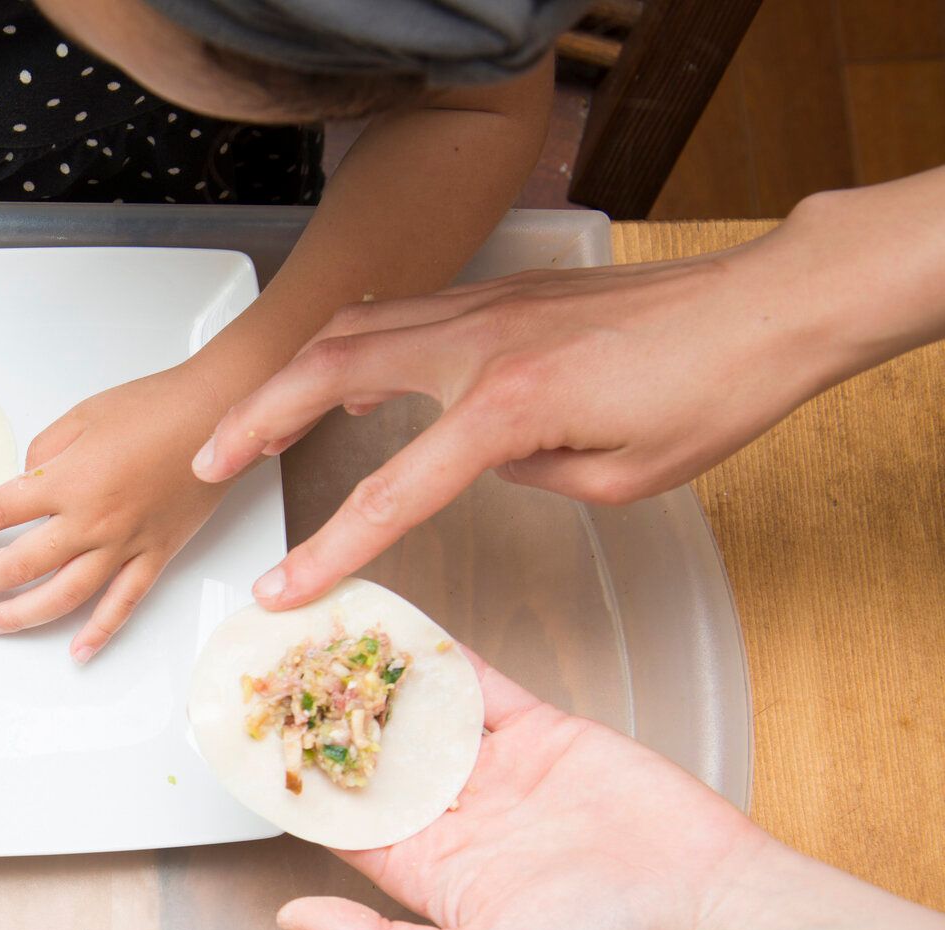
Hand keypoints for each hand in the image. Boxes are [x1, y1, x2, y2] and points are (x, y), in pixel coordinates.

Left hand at [0, 363, 230, 660]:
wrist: (220, 412)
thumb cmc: (154, 406)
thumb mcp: (81, 415)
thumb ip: (43, 451)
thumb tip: (26, 480)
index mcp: (66, 481)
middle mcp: (90, 521)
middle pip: (17, 565)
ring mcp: (125, 544)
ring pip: (62, 596)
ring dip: (19, 617)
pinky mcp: (157, 555)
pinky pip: (123, 603)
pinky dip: (99, 632)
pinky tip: (76, 652)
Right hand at [192, 226, 844, 608]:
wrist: (767, 305)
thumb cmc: (710, 391)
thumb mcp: (619, 475)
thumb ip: (530, 475)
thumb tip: (485, 462)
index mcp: (504, 406)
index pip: (392, 490)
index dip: (330, 548)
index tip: (284, 588)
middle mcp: (478, 344)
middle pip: (328, 372)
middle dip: (257, 421)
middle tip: (208, 463)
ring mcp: (484, 307)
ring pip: (352, 328)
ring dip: (290, 374)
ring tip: (250, 418)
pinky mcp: (499, 296)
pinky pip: (397, 314)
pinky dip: (348, 343)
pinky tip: (341, 372)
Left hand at [276, 655, 766, 929]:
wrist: (704, 909)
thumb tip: (292, 918)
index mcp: (428, 876)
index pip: (344, 827)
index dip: (301, 791)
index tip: (253, 755)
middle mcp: (456, 821)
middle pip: (372, 763)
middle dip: (324, 725)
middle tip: (271, 678)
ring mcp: (497, 774)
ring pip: (418, 718)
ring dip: (371, 684)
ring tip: (316, 642)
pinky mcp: (542, 734)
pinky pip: (478, 688)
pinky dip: (439, 659)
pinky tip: (396, 630)